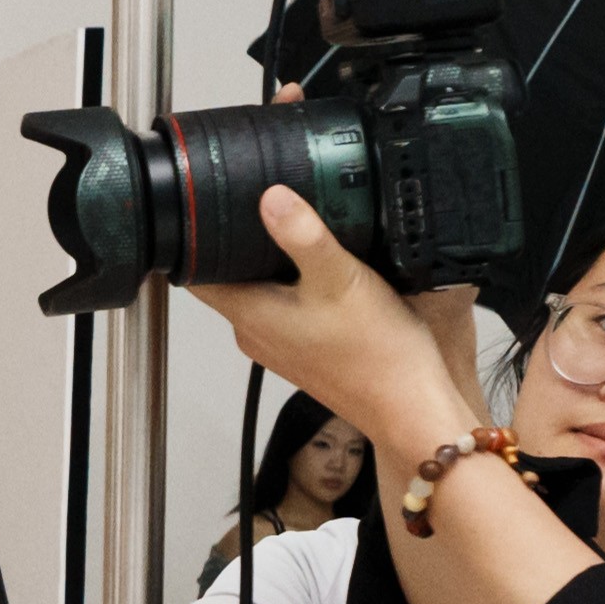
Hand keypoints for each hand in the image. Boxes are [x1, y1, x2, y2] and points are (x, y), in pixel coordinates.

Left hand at [213, 191, 506, 459]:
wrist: (409, 407)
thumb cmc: (376, 352)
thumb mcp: (340, 278)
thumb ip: (303, 235)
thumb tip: (270, 197)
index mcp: (249, 315)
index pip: (194, 274)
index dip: (194, 240)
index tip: (206, 207)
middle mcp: (254, 334)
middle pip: (227, 279)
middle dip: (238, 244)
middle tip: (258, 204)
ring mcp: (278, 346)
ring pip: (258, 293)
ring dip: (270, 265)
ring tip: (295, 230)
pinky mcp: (303, 351)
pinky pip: (285, 310)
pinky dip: (295, 288)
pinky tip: (323, 272)